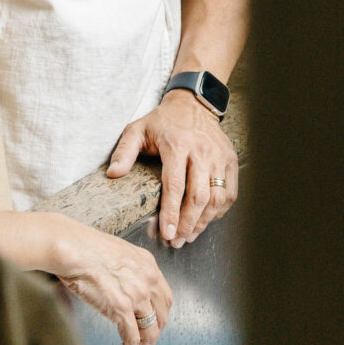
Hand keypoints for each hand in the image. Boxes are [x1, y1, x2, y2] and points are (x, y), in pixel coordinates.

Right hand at [50, 216, 172, 344]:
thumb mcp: (118, 253)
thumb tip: (125, 287)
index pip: (164, 298)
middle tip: (144, 344)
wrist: (73, 247)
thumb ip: (129, 271)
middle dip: (153, 334)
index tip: (151, 324)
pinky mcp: (122, 308)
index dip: (159, 316)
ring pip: (150, 332)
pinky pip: (133, 338)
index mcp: (148, 264)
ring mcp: (137, 294)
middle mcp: (148, 279)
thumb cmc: (86, 247)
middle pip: (161, 317)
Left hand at [106, 89, 237, 245]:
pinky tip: (205, 220)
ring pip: (216, 198)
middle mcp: (201, 150)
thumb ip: (124, 152)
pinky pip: (230, 193)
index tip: (166, 234)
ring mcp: (219, 156)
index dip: (171, 213)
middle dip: (188, 224)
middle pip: (198, 196)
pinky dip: (219, 211)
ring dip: (203, 222)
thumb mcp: (137, 130)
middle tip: (177, 241)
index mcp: (177, 144)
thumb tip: (113, 174)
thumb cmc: (162, 121)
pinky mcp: (230, 160)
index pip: (175, 185)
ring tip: (189, 236)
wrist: (193, 104)